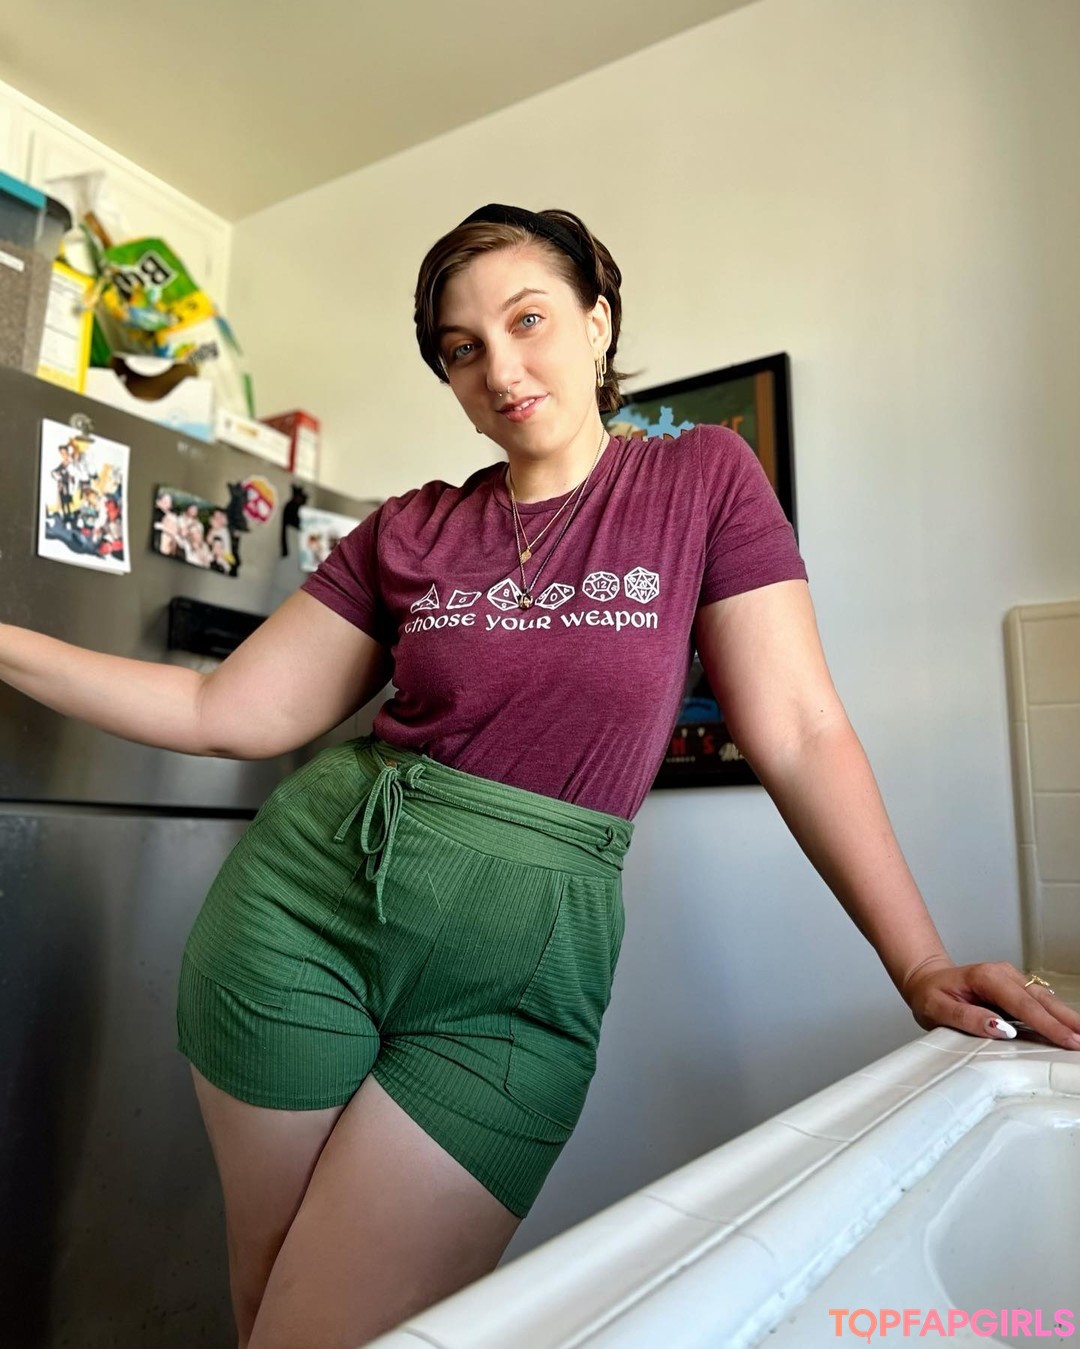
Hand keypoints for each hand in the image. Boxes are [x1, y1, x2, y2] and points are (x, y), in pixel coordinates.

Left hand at [901, 958, 1079, 1049]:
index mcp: (986, 977)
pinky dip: (1056, 1016)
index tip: (1068, 1040)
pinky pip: (1039, 1002)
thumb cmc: (930, 994)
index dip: (1048, 1024)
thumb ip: (967, 1018)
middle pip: (1042, 1000)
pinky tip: (1069, 1029)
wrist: (926, 979)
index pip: (1023, 1004)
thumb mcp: (937, 1009)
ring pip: (1045, 1000)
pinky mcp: (1015, 989)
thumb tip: (1000, 1028)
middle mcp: (1003, 974)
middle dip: (1067, 1021)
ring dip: (1066, 1018)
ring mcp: (1012, 979)